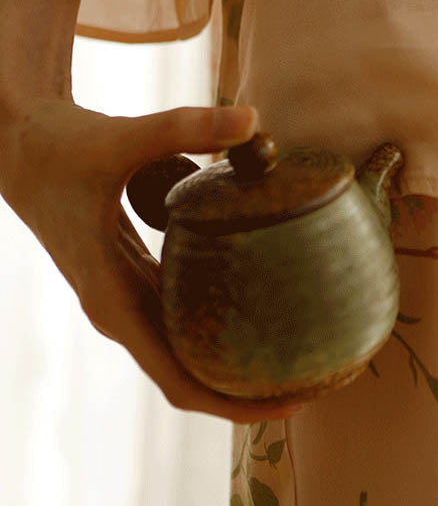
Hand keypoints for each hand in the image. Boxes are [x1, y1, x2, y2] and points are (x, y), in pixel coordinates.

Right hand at [0, 96, 303, 423]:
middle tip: (320, 374)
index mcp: (113, 300)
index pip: (177, 379)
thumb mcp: (119, 139)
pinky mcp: (137, 271)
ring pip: (188, 342)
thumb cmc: (58, 148)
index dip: (233, 402)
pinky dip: (222, 310)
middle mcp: (122, 308)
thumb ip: (183, 128)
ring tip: (304, 346)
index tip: (288, 404)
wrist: (21, 144)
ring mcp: (129, 293)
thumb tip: (252, 120)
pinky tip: (266, 292)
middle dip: (251, 384)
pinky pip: (185, 306)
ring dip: (238, 352)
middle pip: (192, 372)